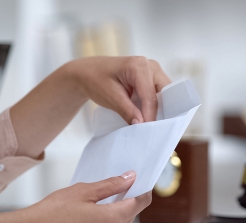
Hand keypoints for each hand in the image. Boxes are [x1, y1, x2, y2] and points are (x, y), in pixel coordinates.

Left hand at [11, 56, 170, 158]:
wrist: (82, 74)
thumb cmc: (92, 80)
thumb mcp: (107, 96)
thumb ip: (126, 109)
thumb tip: (141, 123)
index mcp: (138, 65)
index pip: (151, 93)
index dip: (151, 113)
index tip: (150, 131)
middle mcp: (148, 67)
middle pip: (163, 93)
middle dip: (162, 113)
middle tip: (161, 135)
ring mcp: (149, 75)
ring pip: (162, 97)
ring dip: (159, 114)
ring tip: (157, 134)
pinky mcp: (146, 84)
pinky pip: (155, 99)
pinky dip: (153, 112)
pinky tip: (150, 127)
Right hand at [21, 170, 150, 222]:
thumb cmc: (53, 212)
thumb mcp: (85, 190)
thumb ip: (112, 185)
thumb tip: (129, 179)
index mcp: (113, 219)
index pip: (140, 203)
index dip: (143, 190)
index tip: (141, 182)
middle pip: (129, 214)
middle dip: (126, 200)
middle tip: (118, 186)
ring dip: (114, 212)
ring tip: (98, 200)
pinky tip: (90, 214)